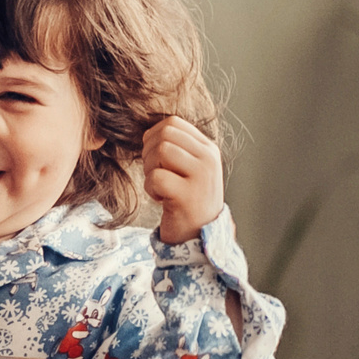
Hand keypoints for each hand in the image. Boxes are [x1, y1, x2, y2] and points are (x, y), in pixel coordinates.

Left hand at [143, 117, 224, 243]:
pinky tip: (161, 199)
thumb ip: (177, 147)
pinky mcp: (188, 195)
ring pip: (161, 151)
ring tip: (160, 185)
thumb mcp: (190, 167)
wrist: (200, 235)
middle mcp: (209, 159)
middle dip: (150, 152)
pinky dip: (150, 189)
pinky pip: (156, 177)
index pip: (173, 122)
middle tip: (156, 173)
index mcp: (208, 148)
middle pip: (164, 134)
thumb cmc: (188, 199)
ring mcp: (201, 176)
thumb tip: (149, 132)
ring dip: (150, 169)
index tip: (156, 159)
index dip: (154, 136)